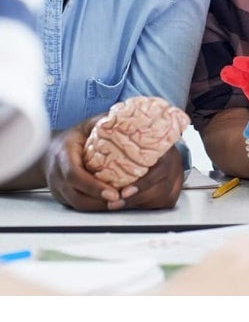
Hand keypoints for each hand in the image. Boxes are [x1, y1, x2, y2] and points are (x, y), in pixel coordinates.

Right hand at [45, 116, 184, 210]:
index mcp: (63, 155)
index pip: (74, 175)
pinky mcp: (63, 198)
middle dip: (100, 201)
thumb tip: (126, 115)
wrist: (48, 151)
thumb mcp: (86, 125)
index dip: (93, 186)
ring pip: (78, 205)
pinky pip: (78, 206)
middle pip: (76, 196)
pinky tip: (112, 203)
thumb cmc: (73, 137)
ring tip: (121, 203)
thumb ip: (103, 121)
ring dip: (100, 206)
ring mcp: (59, 189)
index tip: (113, 192)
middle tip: (123, 200)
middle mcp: (58, 175)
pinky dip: (95, 206)